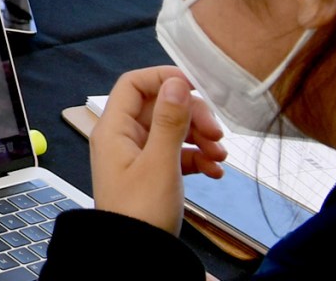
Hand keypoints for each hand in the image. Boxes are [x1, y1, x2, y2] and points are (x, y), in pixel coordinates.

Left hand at [87, 66, 228, 232]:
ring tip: (221, 156)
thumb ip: (170, 120)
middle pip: (159, 107)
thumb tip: (176, 83)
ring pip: (172, 132)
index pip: (134, 84)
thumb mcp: (160, 162)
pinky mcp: (152, 175)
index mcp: (114, 128)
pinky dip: (197, 159)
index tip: (196, 88)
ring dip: (200, 139)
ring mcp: (137, 156)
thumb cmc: (140, 212)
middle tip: (217, 132)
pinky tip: (215, 172)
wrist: (136, 256)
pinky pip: (176, 155)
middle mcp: (123, 138)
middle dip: (192, 116)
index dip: (164, 80)